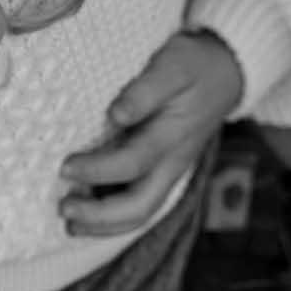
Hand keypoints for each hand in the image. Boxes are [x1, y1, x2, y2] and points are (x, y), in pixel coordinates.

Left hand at [58, 29, 242, 237]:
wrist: (226, 73)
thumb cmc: (193, 66)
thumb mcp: (173, 66)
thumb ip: (145, 91)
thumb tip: (116, 114)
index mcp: (172, 138)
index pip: (133, 163)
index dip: (97, 170)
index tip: (65, 166)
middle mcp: (172, 164)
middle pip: (140, 207)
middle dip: (100, 216)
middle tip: (64, 208)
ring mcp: (169, 172)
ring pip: (140, 214)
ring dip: (104, 224)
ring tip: (70, 222)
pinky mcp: (163, 172)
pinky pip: (139, 204)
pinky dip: (111, 217)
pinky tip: (86, 216)